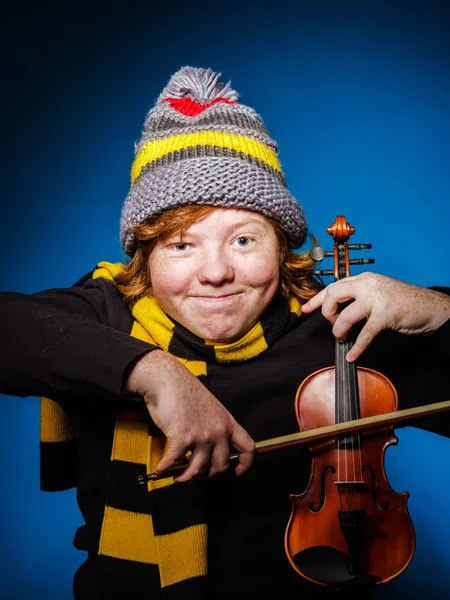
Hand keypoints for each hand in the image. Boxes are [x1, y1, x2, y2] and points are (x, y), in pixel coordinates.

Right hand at [125, 350, 253, 481]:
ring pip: (199, 469)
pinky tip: (159, 470)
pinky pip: (175, 462)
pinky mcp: (182, 438)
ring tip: (177, 476)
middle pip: (221, 466)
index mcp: (227, 422)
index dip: (245, 464)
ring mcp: (201, 436)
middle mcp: (218, 431)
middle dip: (208, 475)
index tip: (237, 472)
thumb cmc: (185, 392)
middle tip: (197, 475)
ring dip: (186, 477)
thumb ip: (214, 427)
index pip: (248, 447)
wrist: (168, 379)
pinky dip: (165, 469)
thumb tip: (208, 450)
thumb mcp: (211, 408)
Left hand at [302, 272, 449, 361]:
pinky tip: (352, 355)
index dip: (317, 299)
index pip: (333, 286)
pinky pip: (365, 333)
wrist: (429, 307)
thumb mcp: (377, 293)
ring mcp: (376, 299)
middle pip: (333, 295)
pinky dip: (356, 347)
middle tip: (333, 323)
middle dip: (326, 312)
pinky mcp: (386, 315)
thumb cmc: (403, 302)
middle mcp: (367, 285)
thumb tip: (337, 311)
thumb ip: (358, 297)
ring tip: (342, 337)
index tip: (305, 309)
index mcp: (363, 279)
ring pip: (345, 315)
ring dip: (339, 330)